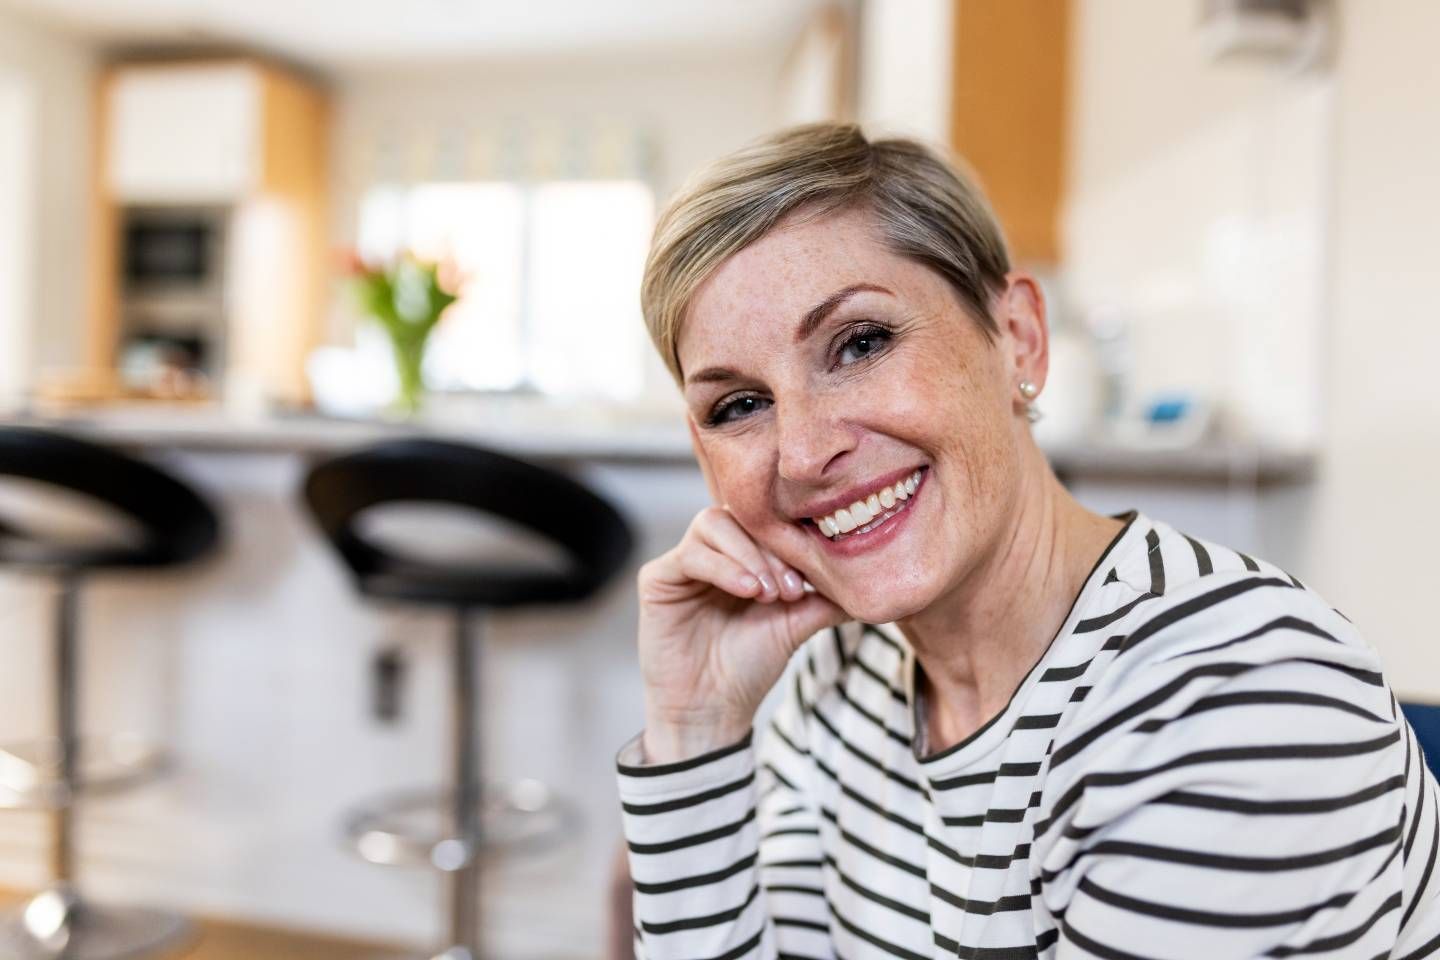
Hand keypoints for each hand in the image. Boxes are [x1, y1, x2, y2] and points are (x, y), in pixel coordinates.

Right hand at [636, 506, 847, 762]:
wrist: (713, 711)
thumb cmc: (749, 667)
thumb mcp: (796, 625)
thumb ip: (826, 598)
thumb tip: (875, 582)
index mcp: (742, 555)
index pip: (766, 520)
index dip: (790, 540)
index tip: (811, 579)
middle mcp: (712, 552)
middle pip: (741, 514)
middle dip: (771, 549)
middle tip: (791, 588)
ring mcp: (684, 562)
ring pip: (714, 523)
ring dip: (748, 555)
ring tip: (768, 593)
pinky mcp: (658, 578)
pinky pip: (690, 554)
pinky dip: (723, 567)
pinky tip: (747, 591)